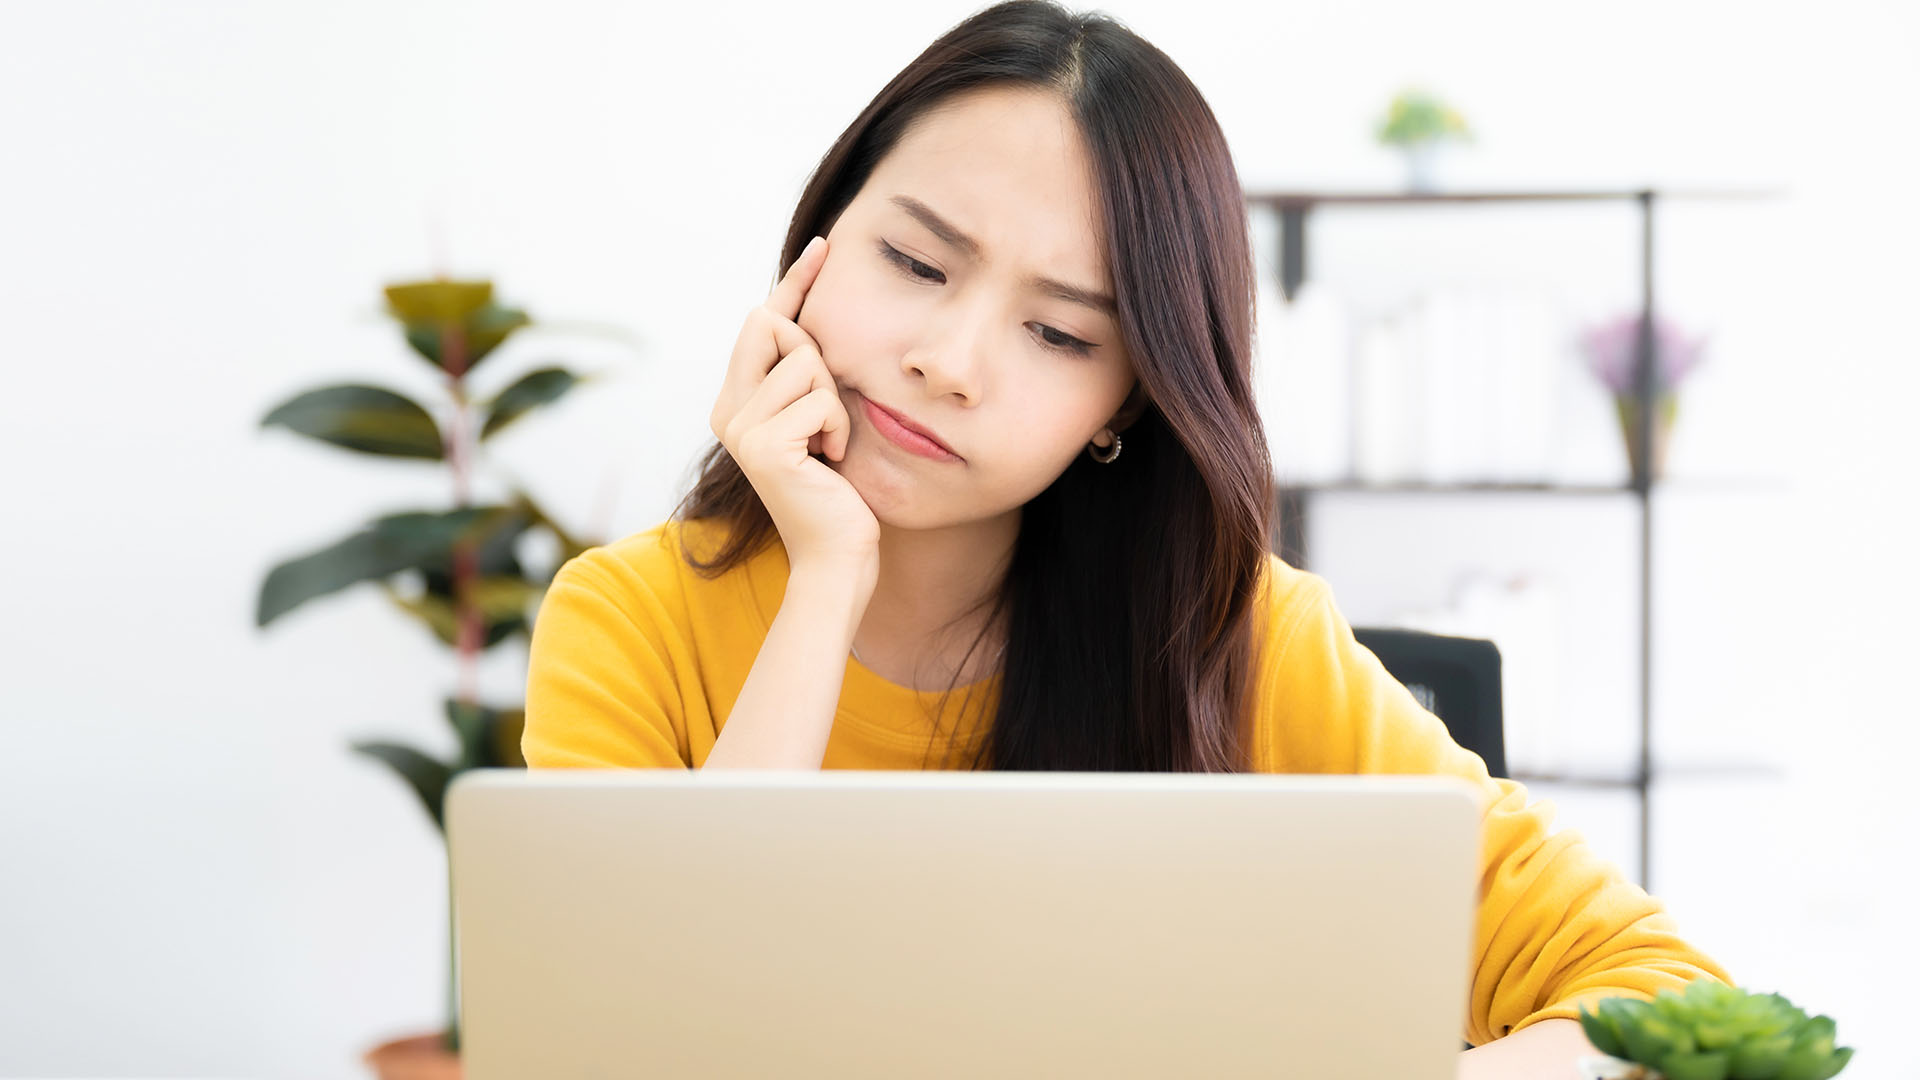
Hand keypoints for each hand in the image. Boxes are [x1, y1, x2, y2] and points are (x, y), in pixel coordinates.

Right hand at [709, 235, 880, 581]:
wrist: (835, 555)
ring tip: (828, 446)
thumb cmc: (838, 491)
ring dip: (834, 403)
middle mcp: (727, 410)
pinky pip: (818, 399)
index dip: (797, 282)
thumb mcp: (818, 421)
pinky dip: (837, 427)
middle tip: (826, 415)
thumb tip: (812, 320)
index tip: (827, 246)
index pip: (762, 321)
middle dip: (817, 358)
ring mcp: (739, 427)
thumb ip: (805, 378)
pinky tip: (829, 462)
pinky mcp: (763, 445)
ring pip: (805, 362)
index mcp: (736, 401)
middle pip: (772, 322)